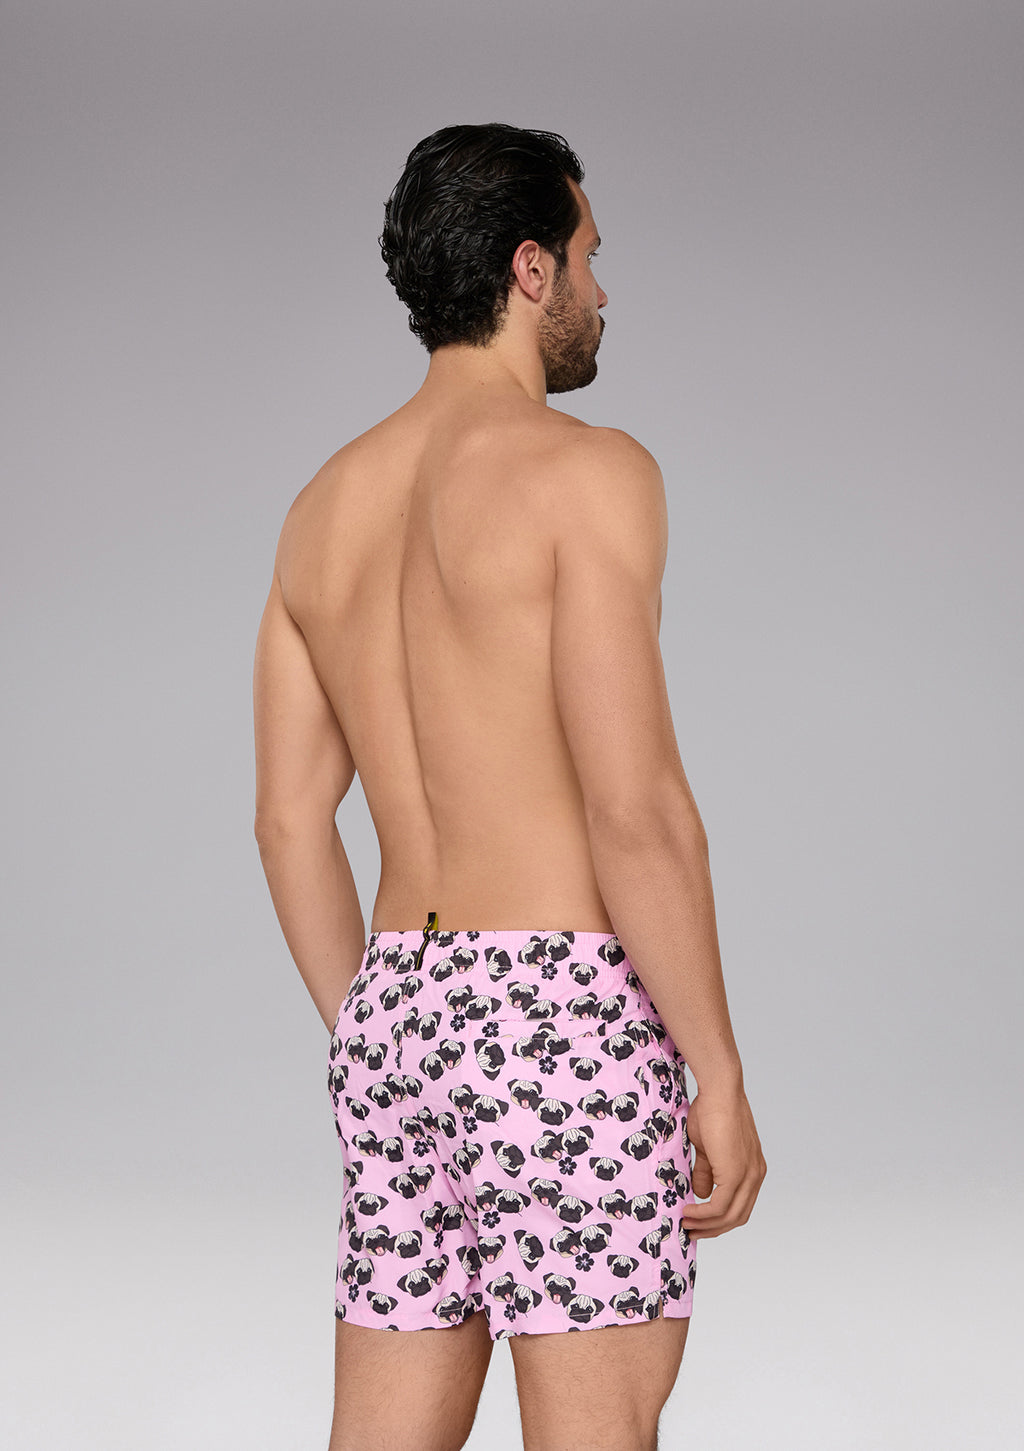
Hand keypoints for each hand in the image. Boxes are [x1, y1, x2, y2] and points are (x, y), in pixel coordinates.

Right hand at [681, 1088, 765, 1239]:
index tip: (699, 1222)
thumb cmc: (712, 1111)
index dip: (720, 1219)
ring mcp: (749, 1175)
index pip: (740, 1205)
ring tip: (686, 1223)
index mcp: (752, 1169)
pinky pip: (720, 1205)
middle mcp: (756, 1175)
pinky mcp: (736, 1173)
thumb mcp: (707, 1148)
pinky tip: (688, 1211)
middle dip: (713, 1229)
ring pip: (730, 1215)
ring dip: (707, 1225)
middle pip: (737, 1217)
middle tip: (691, 1231)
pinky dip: (704, 1214)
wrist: (719, 1091)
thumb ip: (706, 1171)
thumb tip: (701, 1193)